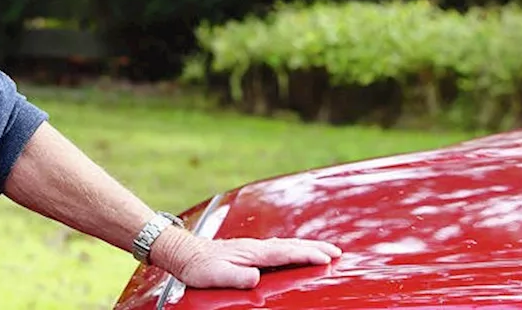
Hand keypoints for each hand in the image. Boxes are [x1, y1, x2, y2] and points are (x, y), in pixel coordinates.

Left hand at [154, 229, 341, 289]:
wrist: (184, 253)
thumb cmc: (200, 267)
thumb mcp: (216, 275)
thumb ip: (237, 277)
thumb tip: (256, 277)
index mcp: (252, 253)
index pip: (286, 253)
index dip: (307, 255)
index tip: (327, 257)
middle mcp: (255, 247)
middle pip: (291, 245)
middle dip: (315, 248)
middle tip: (337, 252)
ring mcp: (253, 247)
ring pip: (286, 244)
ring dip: (307, 246)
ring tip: (326, 250)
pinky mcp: (250, 251)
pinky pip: (279, 247)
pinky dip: (294, 248)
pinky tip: (297, 251)